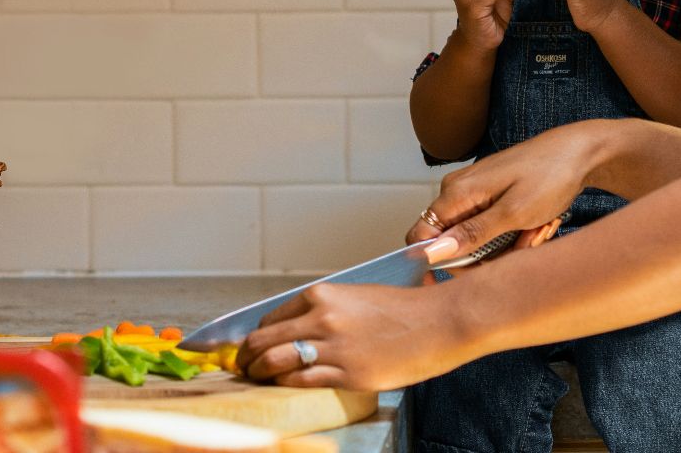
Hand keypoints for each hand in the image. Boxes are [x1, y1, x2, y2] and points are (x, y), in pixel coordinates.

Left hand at [236, 282, 471, 390]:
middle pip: (264, 340)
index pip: (271, 317)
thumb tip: (298, 329)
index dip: (255, 335)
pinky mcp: (348, 374)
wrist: (439, 322)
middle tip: (241, 366)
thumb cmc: (404, 309)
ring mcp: (333, 348)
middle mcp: (321, 318)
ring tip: (255, 379)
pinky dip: (285, 384)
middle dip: (246, 357)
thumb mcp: (356, 297)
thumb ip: (326, 311)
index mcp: (322, 295)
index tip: (250, 345)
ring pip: (275, 362)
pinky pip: (301, 380)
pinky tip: (282, 386)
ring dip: (258, 373)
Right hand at [406, 123, 598, 255]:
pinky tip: (534, 226)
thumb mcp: (514, 213)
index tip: (456, 283)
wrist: (580, 152)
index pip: (420, 236)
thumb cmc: (550, 176)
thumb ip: (472, 234)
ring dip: (506, 246)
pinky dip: (512, 234)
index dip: (431, 263)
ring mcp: (474, 192)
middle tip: (521, 247)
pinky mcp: (490, 195)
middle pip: (452, 242)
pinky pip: (490, 228)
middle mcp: (458, 190)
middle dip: (486, 256)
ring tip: (535, 232)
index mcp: (456, 192)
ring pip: (475, 238)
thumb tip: (435, 252)